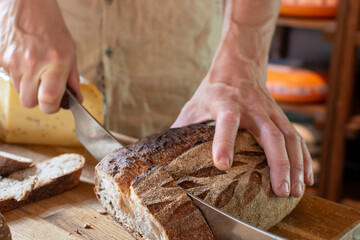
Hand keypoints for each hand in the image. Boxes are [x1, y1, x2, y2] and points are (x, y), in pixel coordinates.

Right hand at [0, 0, 81, 112]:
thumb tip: (75, 99)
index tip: (56, 104)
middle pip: (29, 102)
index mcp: (55, 62)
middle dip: (38, 99)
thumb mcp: (70, 51)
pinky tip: (24, 60)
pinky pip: (9, 78)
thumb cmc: (51, 26)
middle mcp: (33, 63)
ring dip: (27, 86)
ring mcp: (12, 60)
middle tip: (45, 87)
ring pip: (18, 91)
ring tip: (35, 68)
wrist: (26, 3)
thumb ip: (72, 78)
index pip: (48, 100)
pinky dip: (17, 75)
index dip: (51, 107)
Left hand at [173, 51, 313, 197]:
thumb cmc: (213, 88)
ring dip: (295, 165)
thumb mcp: (193, 105)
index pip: (227, 121)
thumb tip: (166, 156)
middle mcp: (252, 107)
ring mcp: (270, 110)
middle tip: (279, 191)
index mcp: (225, 102)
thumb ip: (182, 129)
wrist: (239, 64)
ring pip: (289, 138)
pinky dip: (303, 158)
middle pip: (270, 134)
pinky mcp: (280, 115)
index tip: (222, 165)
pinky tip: (306, 177)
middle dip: (277, 164)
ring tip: (295, 192)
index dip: (224, 142)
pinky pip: (296, 137)